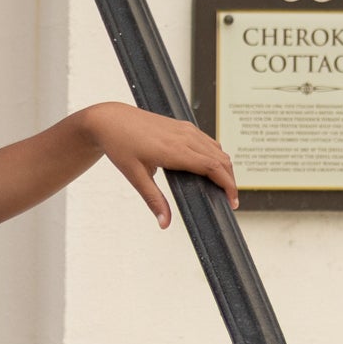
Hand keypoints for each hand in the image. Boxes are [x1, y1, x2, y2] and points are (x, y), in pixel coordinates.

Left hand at [81, 102, 238, 227]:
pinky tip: (209, 168)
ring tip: (221, 186)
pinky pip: (207, 141)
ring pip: (217, 149)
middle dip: (230, 180)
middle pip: (221, 159)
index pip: (213, 168)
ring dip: (224, 167)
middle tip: (229, 199)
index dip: (228, 185)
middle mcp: (185, 137)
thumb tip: (164, 223)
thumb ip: (153, 200)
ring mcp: (186, 129)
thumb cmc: (120, 146)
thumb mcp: (135, 176)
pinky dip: (215, 155)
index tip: (232, 201)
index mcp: (175, 150)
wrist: (110, 120)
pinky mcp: (183, 126)